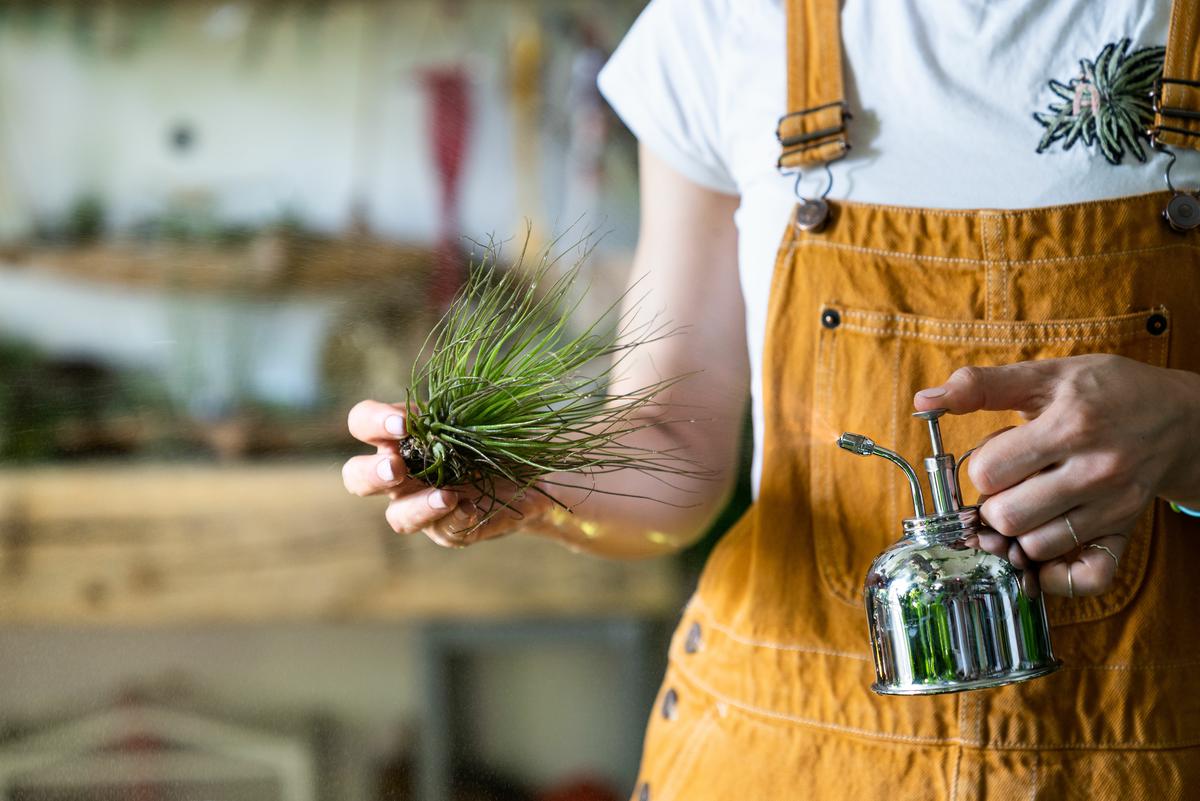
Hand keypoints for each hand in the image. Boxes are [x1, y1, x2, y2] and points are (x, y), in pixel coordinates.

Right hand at [341, 399, 550, 547]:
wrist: (532, 473)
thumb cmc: (499, 432)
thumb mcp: (484, 412)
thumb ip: (466, 406)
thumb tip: (464, 399)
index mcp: (401, 434)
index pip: (363, 423)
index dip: (372, 422)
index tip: (402, 424)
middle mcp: (402, 473)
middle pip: (357, 477)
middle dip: (372, 473)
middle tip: (396, 468)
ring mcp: (423, 505)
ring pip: (397, 516)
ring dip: (416, 507)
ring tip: (446, 496)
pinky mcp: (451, 529)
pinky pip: (443, 531)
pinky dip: (455, 519)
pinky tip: (472, 509)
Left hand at [914, 354, 1199, 596]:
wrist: (1179, 417)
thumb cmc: (1105, 391)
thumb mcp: (1046, 374)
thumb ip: (981, 385)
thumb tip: (923, 401)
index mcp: (1071, 425)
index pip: (988, 471)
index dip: (981, 464)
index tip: (999, 454)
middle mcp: (1096, 470)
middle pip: (1006, 517)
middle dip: (993, 502)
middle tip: (1010, 484)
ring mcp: (1113, 507)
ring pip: (1034, 548)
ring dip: (1018, 532)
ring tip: (1029, 505)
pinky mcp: (1125, 533)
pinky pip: (1086, 578)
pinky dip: (1056, 575)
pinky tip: (1045, 550)